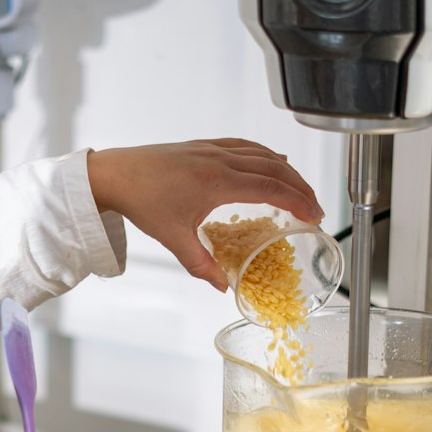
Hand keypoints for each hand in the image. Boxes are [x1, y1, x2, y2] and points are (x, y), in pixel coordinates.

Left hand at [87, 139, 323, 290]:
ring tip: (300, 187)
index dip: (297, 200)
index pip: (270, 188)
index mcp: (217, 182)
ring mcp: (212, 149)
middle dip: (300, 187)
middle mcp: (219, 160)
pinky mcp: (203, 145)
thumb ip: (201, 265)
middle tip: (315, 206)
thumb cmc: (142, 202)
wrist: (116, 174)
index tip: (314, 214)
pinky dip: (264, 154)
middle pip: (274, 168)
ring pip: (261, 153)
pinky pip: (244, 145)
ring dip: (286, 169)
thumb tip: (222, 286)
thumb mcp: (174, 239)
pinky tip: (271, 161)